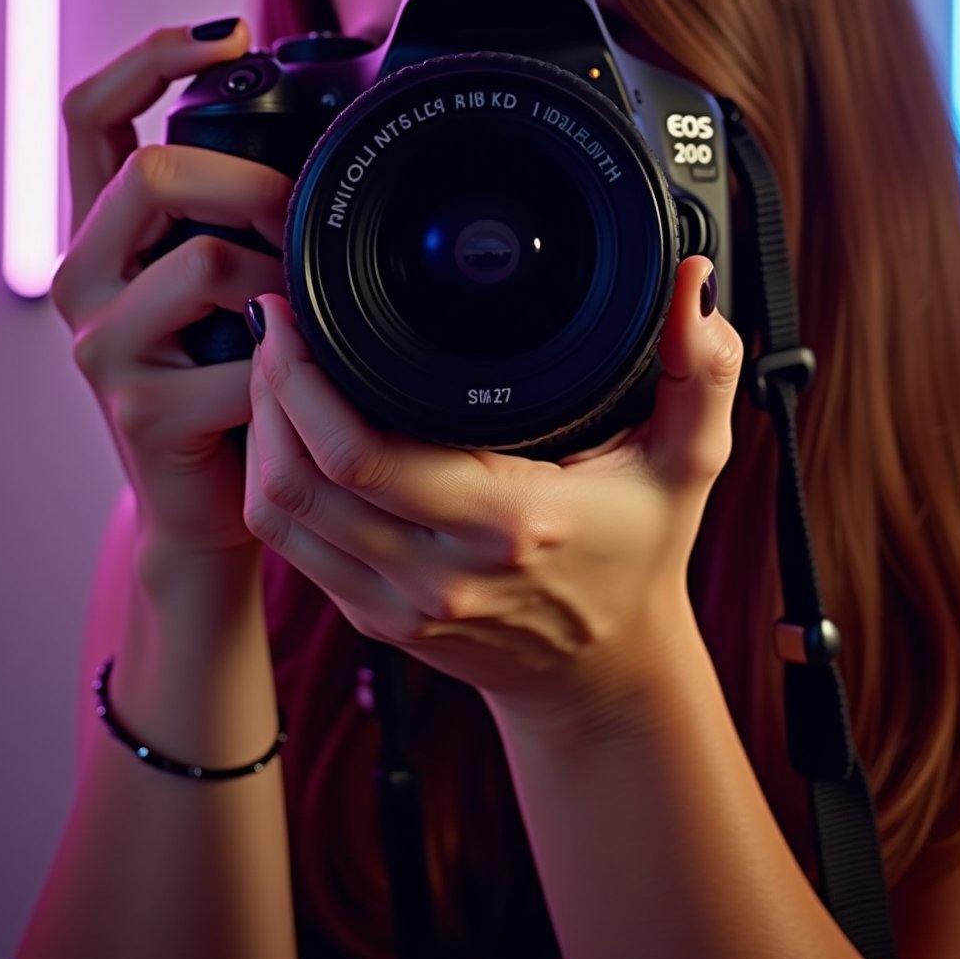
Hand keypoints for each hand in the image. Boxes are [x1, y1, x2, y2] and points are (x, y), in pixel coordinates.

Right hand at [51, 21, 294, 564]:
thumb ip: (235, 216)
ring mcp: (102, 347)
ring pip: (205, 264)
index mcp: (102, 232)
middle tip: (302, 221)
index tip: (230, 32)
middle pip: (152, 175)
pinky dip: (293, 366)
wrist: (211, 505)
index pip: (89, 113)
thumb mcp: (223, 282)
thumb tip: (320, 137)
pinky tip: (302, 383)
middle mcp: (82, 278)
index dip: (150, 58)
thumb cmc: (231, 377)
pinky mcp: (140, 410)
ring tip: (308, 313)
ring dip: (282, 281)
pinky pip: (242, 359)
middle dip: (250, 185)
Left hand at [243, 256, 742, 723]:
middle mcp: (438, 571)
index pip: (363, 454)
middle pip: (297, 478)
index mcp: (508, 520)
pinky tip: (283, 428)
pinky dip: (271, 479)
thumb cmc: (641, 557)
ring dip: (258, 433)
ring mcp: (396, 602)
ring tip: (271, 366)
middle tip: (274, 320)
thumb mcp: (690, 460)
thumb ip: (701, 368)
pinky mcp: (371, 617)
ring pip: (277, 513)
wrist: (606, 677)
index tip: (297, 311)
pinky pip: (289, 546)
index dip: (305, 378)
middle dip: (268, 388)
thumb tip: (693, 282)